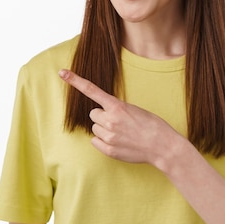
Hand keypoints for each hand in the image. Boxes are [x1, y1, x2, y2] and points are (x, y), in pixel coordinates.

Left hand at [58, 69, 181, 165]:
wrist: (162, 146)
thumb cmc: (152, 125)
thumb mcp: (134, 109)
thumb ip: (116, 109)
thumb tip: (102, 115)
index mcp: (117, 106)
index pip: (91, 90)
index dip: (75, 80)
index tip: (62, 73)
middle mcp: (109, 120)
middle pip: (93, 114)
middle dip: (102, 116)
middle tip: (119, 121)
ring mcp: (108, 136)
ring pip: (95, 128)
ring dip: (104, 129)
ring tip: (122, 132)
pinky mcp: (108, 150)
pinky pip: (95, 142)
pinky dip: (104, 141)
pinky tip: (118, 142)